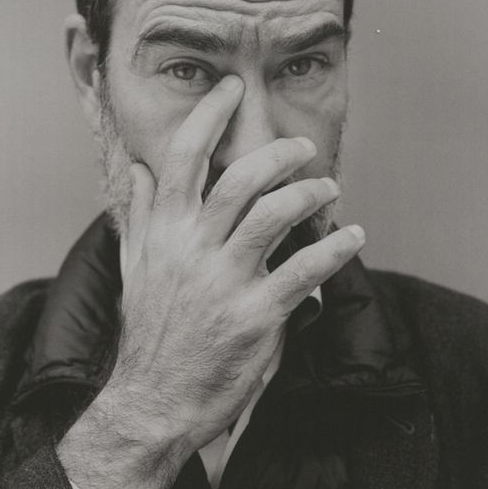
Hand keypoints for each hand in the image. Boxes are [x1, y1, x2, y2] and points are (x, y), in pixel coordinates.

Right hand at [59, 75, 364, 488]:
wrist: (153, 399)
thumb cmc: (150, 332)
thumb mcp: (135, 267)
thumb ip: (142, 214)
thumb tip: (139, 168)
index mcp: (162, 234)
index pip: (182, 160)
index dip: (208, 116)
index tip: (229, 88)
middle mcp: (190, 250)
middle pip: (240, 178)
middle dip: (279, 153)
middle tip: (303, 149)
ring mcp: (223, 282)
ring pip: (276, 214)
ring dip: (313, 194)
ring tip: (330, 190)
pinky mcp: (255, 315)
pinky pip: (306, 270)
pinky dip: (337, 249)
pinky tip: (352, 239)